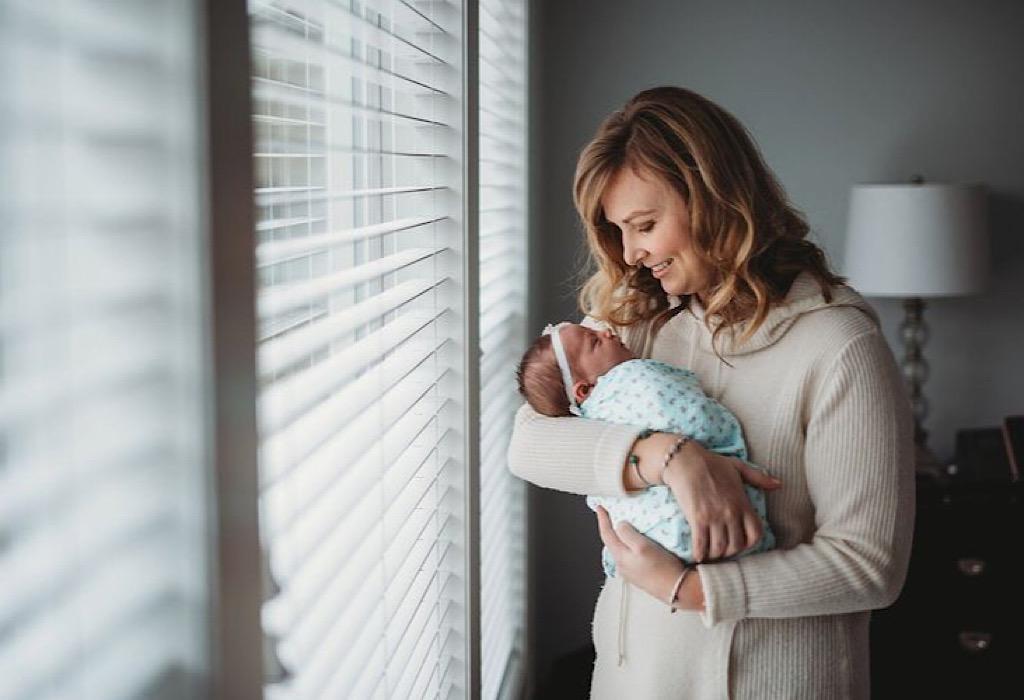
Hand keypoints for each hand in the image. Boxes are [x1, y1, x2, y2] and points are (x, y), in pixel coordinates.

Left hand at [596, 505, 687, 605]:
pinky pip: (630, 556)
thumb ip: (627, 534)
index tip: (599, 507)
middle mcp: (622, 566)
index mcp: (620, 557)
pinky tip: (637, 543)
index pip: (606, 534)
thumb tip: (619, 525)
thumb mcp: (643, 546)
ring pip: (621, 549)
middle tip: (610, 514)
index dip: (602, 519)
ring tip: (623, 526)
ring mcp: (631, 572)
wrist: (679, 590)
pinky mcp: (641, 575)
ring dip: (620, 537)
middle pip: (612, 542)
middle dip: (610, 527)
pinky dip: (630, 545)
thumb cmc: (662, 568)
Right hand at [663, 440, 781, 562]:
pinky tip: (697, 555)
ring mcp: (714, 517)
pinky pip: (701, 544)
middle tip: (723, 551)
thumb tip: (778, 484)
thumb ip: (758, 477)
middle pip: (736, 545)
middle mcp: (731, 513)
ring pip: (719, 548)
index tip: (741, 543)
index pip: (756, 533)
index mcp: (743, 502)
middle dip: (730, 552)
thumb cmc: (712, 462)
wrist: (686, 460)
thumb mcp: (738, 467)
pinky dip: (699, 553)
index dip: (750, 543)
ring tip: (710, 553)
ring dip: (715, 554)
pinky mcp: (697, 519)